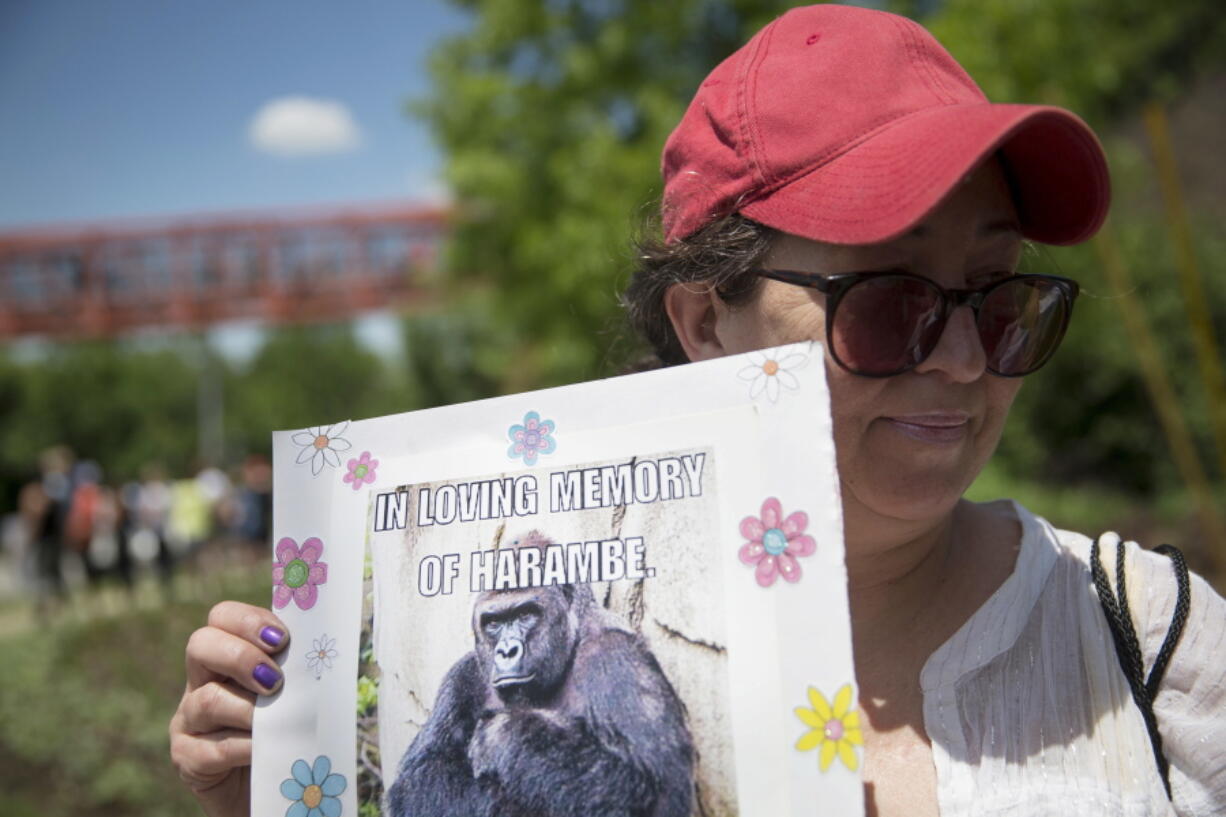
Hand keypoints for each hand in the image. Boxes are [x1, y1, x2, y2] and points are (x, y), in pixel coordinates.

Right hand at [169, 601, 288, 816]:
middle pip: (200, 644)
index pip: (222, 616)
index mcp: (227, 655)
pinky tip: (264, 750)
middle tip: (275, 680)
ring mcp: (189, 720)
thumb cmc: (289, 729)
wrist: (274, 786)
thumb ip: (297, 668)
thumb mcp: (293, 693)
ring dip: (248, 709)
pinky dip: (244, 747)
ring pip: (207, 699)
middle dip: (242, 657)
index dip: (248, 621)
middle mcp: (201, 681)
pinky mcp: (188, 758)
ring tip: (276, 720)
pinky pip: (212, 747)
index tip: (282, 640)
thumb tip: (325, 650)